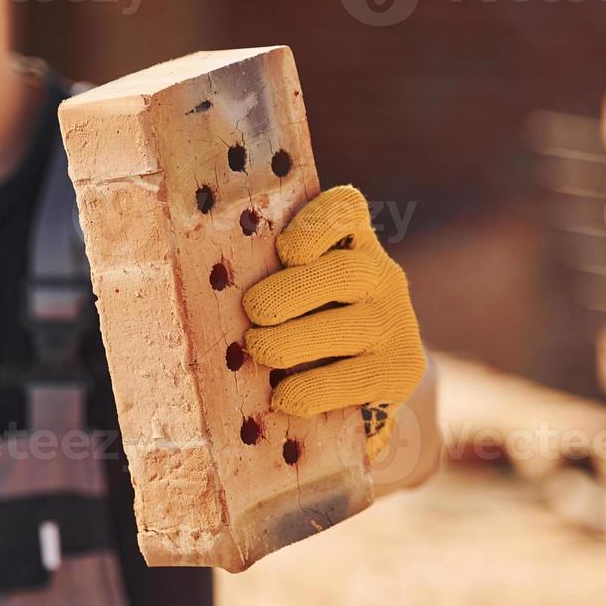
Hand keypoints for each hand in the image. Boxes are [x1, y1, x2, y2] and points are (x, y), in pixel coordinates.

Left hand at [241, 185, 425, 459]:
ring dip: (293, 341)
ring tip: (259, 350)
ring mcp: (395, 323)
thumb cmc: (299, 325)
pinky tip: (282, 397)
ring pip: (348, 327)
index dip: (316, 223)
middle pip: (343, 272)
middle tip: (254, 310)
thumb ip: (256, 275)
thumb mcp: (283, 289)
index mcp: (348, 243)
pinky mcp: (401, 371)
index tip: (284, 249)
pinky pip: (354, 379)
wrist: (358, 388)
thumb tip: (203, 284)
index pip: (345, 209)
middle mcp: (379, 275)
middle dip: (290, 292)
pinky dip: (312, 389)